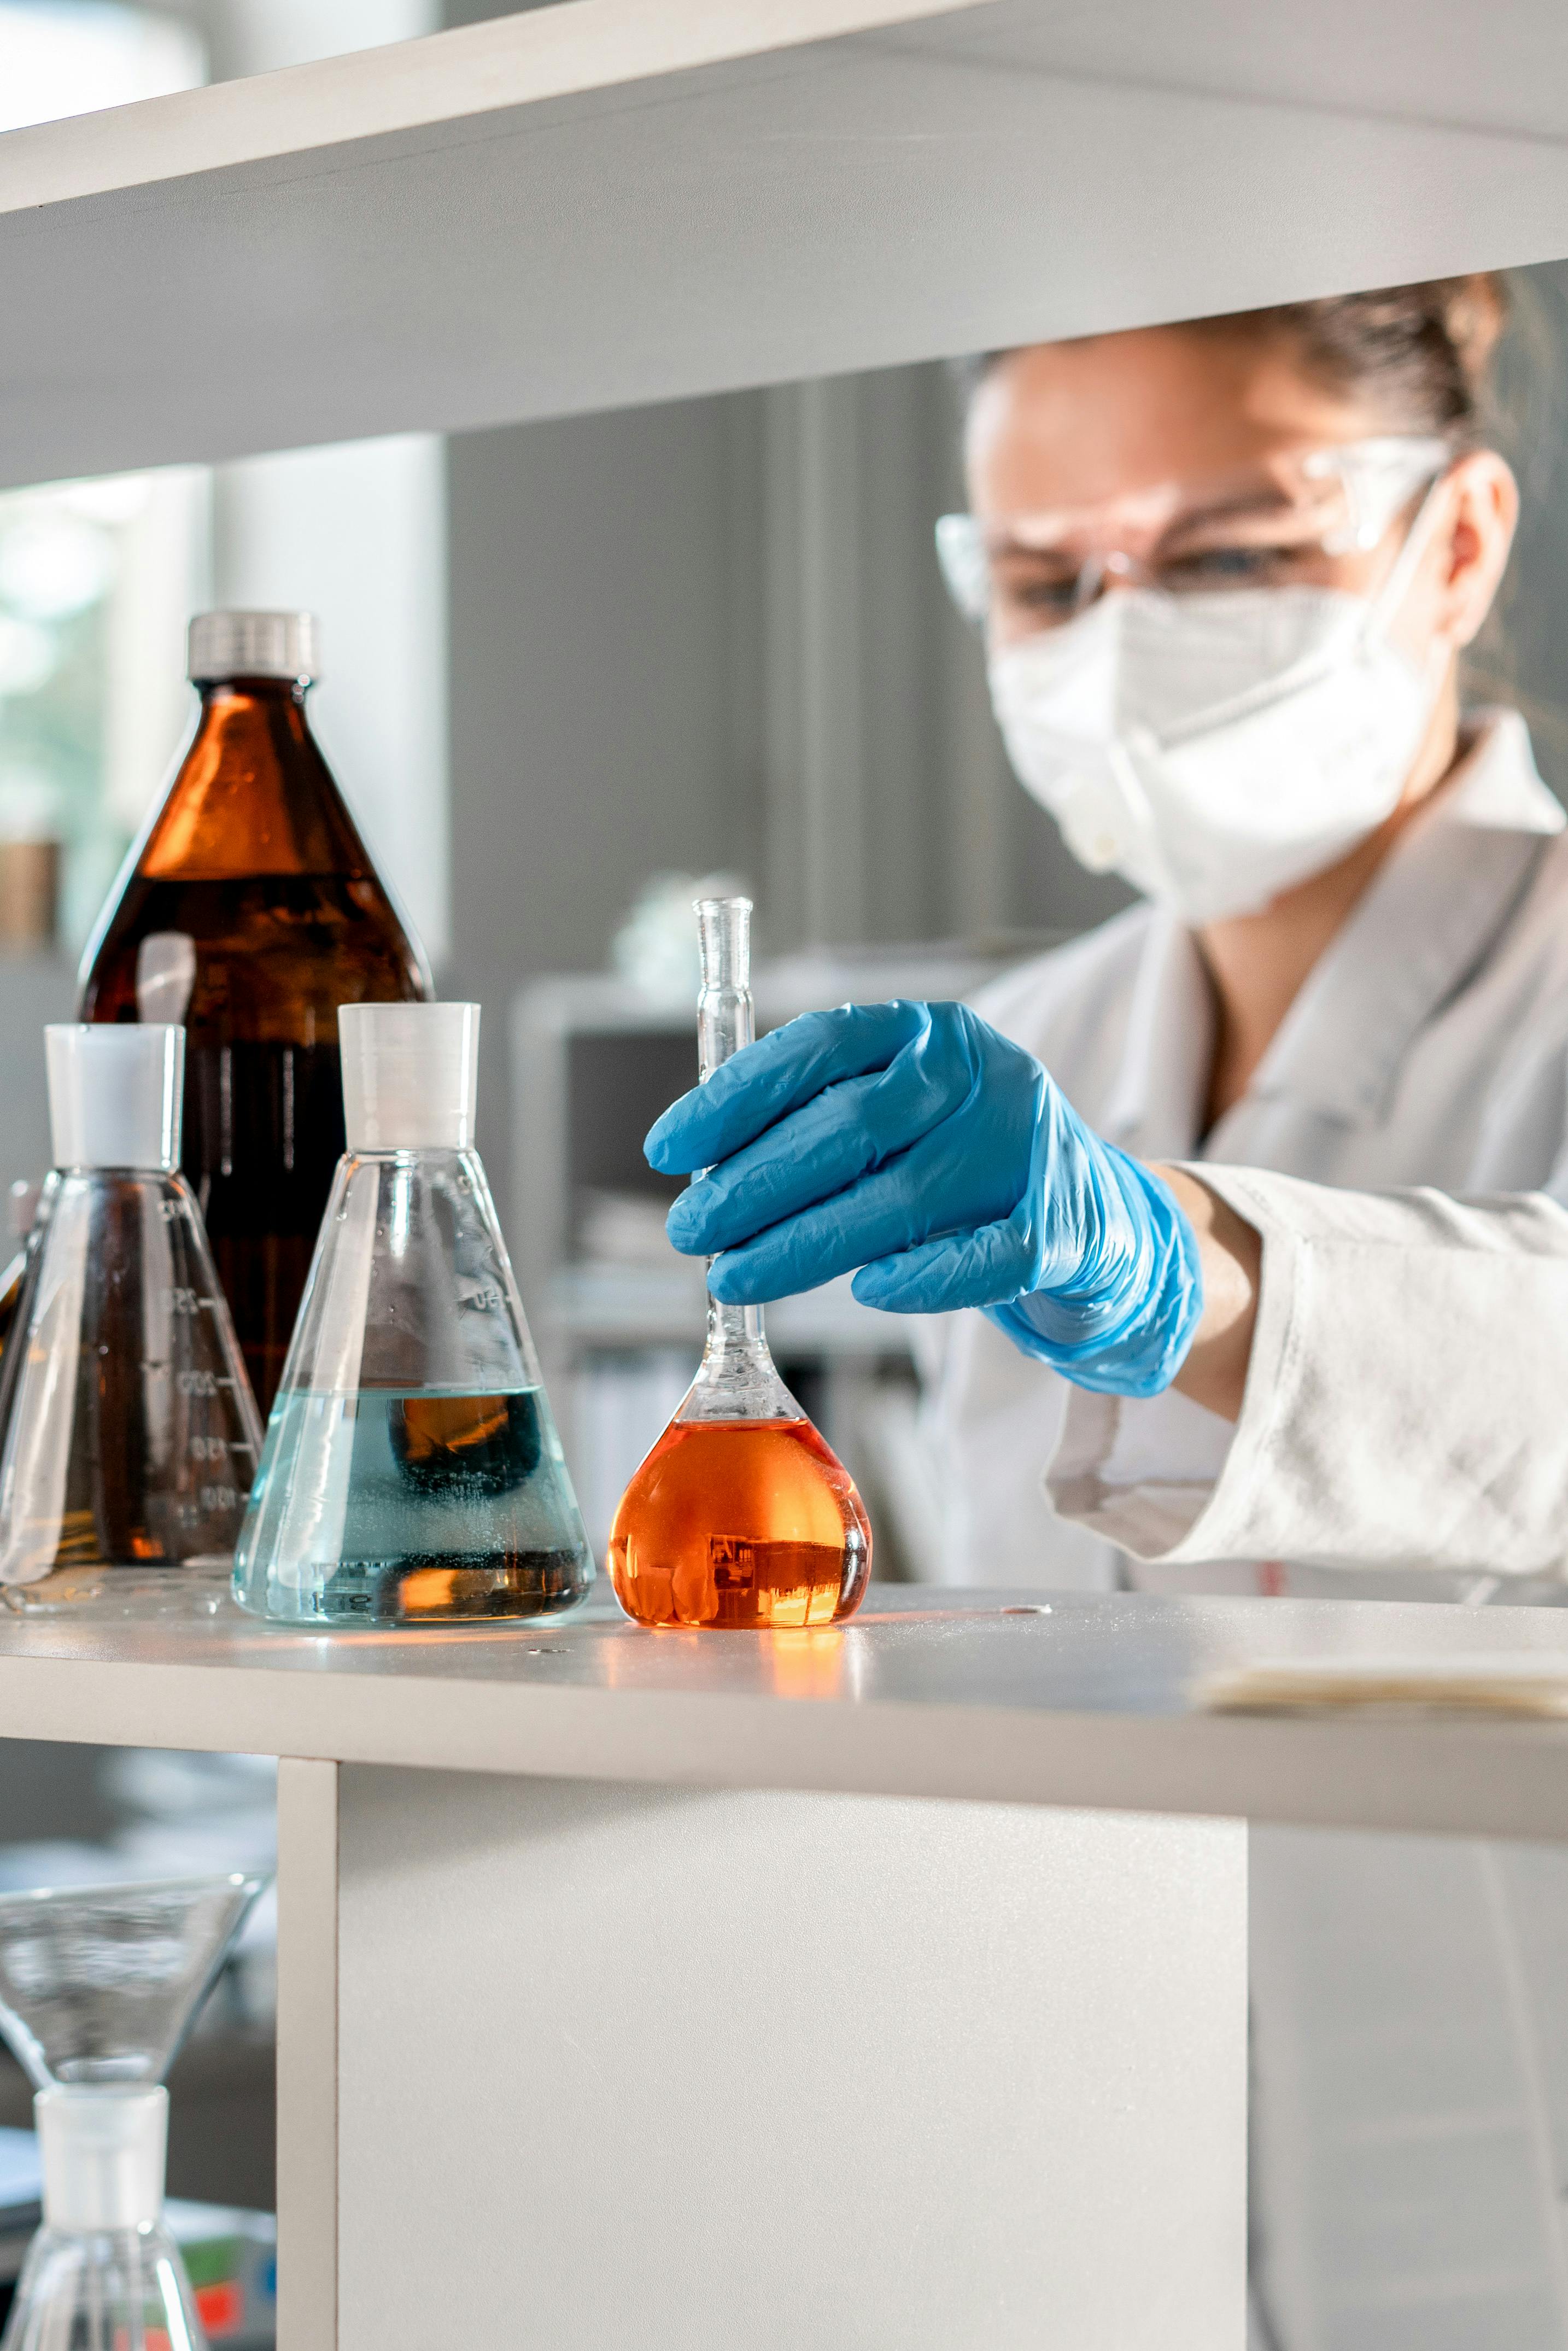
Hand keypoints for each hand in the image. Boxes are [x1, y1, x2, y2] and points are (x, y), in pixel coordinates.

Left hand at [645, 1000, 1201, 1396]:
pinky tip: (865, 1292)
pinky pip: (985, 1257)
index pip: (821, 1047)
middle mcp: (983, 1076)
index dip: (736, 1097)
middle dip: (756, 1182)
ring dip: (806, 1243)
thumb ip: (821, 1124)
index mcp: (931, 1034)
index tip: (668, 1149)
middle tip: (691, 1228)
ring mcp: (1027, 1150)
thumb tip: (706, 1169)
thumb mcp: (902, 1117)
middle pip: (854, 1125)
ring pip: (905, 1197)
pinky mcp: (1062, 1229)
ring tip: (733, 1275)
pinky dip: (923, 1276)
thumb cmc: (965, 1165)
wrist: (1100, 1217)